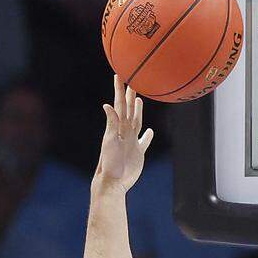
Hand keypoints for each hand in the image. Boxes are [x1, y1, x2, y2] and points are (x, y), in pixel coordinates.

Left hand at [96, 76, 153, 190]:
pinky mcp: (138, 153)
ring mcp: (132, 142)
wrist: (114, 181)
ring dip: (138, 111)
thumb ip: (110, 123)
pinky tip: (150, 131)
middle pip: (128, 110)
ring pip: (136, 121)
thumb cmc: (109, 163)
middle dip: (129, 96)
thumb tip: (107, 105)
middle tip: (132, 81)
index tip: (119, 76)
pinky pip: (144, 141)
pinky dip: (147, 136)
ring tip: (140, 100)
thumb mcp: (109, 141)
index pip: (119, 105)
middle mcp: (124, 132)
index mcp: (117, 127)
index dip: (119, 91)